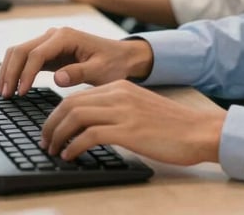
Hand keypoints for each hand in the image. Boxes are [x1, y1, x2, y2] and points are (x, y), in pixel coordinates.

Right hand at [0, 27, 153, 97]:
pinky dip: (15, 70)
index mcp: (66, 37)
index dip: (25, 74)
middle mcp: (55, 35)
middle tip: (6, 95)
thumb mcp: (101, 70)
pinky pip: (25, 58)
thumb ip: (79, 73)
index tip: (21, 94)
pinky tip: (12, 86)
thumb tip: (58, 77)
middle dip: (11, 72)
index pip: (36, 54)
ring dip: (9, 70)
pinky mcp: (49, 52)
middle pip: (21, 50)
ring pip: (19, 52)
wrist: (123, 57)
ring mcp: (50, 42)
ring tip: (5, 92)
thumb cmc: (114, 63)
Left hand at [41, 80, 225, 165]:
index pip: (77, 96)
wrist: (198, 130)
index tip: (50, 131)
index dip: (57, 114)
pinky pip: (90, 134)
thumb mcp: (140, 109)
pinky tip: (71, 156)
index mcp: (120, 87)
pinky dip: (74, 146)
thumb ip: (117, 110)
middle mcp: (119, 94)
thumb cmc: (172, 125)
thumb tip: (90, 126)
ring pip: (76, 116)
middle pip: (71, 104)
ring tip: (54, 151)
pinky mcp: (128, 130)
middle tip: (45, 142)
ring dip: (58, 135)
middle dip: (51, 124)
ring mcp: (124, 111)